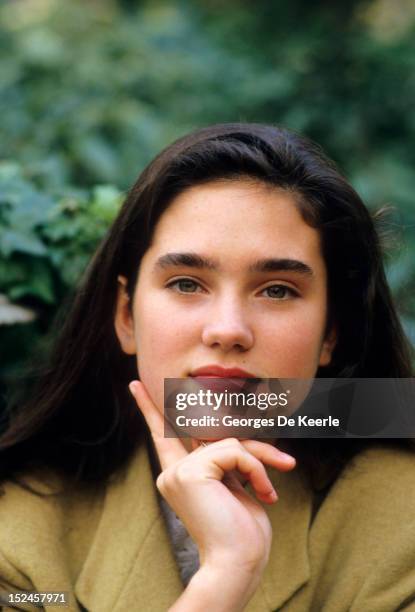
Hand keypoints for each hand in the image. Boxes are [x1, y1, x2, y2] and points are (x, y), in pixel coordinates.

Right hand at [129, 380, 295, 609]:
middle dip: (255, 449)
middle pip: (215, 436)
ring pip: (230, 441)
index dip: (150, 408)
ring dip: (261, 462)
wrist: (238, 563)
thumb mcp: (235, 485)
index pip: (164, 434)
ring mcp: (179, 471)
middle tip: (286, 464)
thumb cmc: (241, 532)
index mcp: (180, 475)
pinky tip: (264, 493)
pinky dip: (256, 467)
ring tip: (271, 492)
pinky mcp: (191, 471)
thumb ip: (226, 458)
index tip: (134, 384)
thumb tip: (234, 435)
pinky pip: (234, 450)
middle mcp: (173, 472)